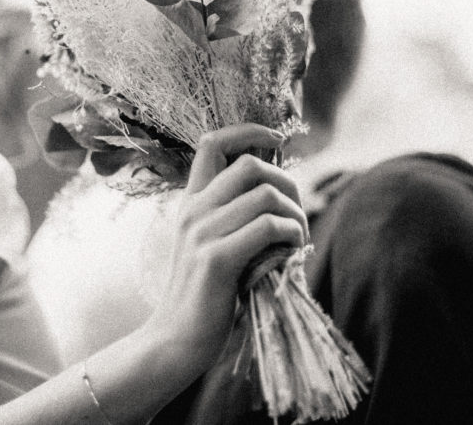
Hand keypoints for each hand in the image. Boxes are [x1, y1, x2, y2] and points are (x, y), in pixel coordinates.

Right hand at [141, 124, 306, 374]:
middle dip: (288, 183)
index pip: (212, 142)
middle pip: (250, 164)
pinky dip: (291, 236)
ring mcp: (202, 233)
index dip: (249, 131)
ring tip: (297, 240)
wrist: (175, 341)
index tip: (277, 142)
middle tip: (297, 215)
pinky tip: (290, 254)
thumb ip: (234, 217)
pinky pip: (268, 228)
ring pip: (266, 195)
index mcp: (191, 203)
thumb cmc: (205, 296)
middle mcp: (193, 211)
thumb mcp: (212, 246)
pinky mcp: (216, 259)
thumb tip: (279, 192)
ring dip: (295, 215)